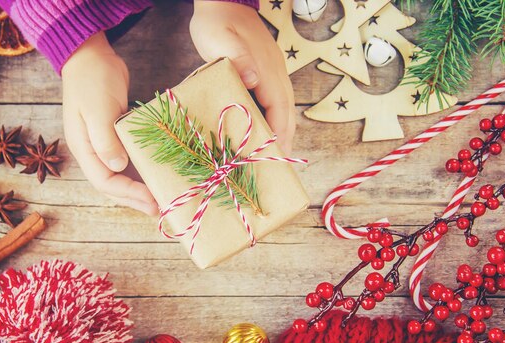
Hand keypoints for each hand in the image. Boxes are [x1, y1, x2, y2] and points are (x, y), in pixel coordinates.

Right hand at [62, 33, 157, 215]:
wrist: (92, 57)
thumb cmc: (92, 81)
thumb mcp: (97, 109)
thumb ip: (105, 140)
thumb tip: (117, 167)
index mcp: (83, 148)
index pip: (105, 181)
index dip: (128, 194)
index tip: (151, 200)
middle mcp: (93, 151)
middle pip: (113, 185)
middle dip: (135, 199)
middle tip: (159, 210)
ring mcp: (104, 144)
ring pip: (122, 175)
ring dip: (139, 189)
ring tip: (160, 200)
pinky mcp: (116, 136)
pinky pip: (129, 160)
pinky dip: (142, 171)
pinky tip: (156, 176)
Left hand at [190, 1, 295, 152]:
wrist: (223, 0)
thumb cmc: (217, 21)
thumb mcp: (221, 39)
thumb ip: (237, 58)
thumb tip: (254, 80)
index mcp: (266, 69)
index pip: (278, 107)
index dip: (279, 131)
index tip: (277, 153)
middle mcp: (275, 72)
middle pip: (287, 111)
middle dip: (285, 138)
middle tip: (280, 163)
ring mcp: (273, 71)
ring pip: (284, 107)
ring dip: (282, 130)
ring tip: (275, 153)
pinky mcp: (266, 71)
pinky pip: (275, 100)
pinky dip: (275, 118)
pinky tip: (266, 128)